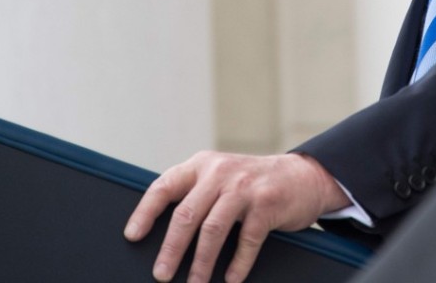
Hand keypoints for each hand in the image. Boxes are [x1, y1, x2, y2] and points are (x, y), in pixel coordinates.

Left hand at [123, 151, 349, 282]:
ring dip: (201, 263)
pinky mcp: (267, 204)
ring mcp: (244, 187)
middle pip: (186, 215)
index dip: (145, 212)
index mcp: (201, 165)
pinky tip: (231, 279)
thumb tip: (164, 234)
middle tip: (161, 275)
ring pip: (212, 230)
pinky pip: (247, 240)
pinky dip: (238, 264)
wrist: (303, 175)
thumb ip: (196, 194)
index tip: (132, 235)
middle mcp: (220, 173)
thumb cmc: (253, 183)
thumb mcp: (221, 177)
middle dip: (171, 249)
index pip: (164, 186)